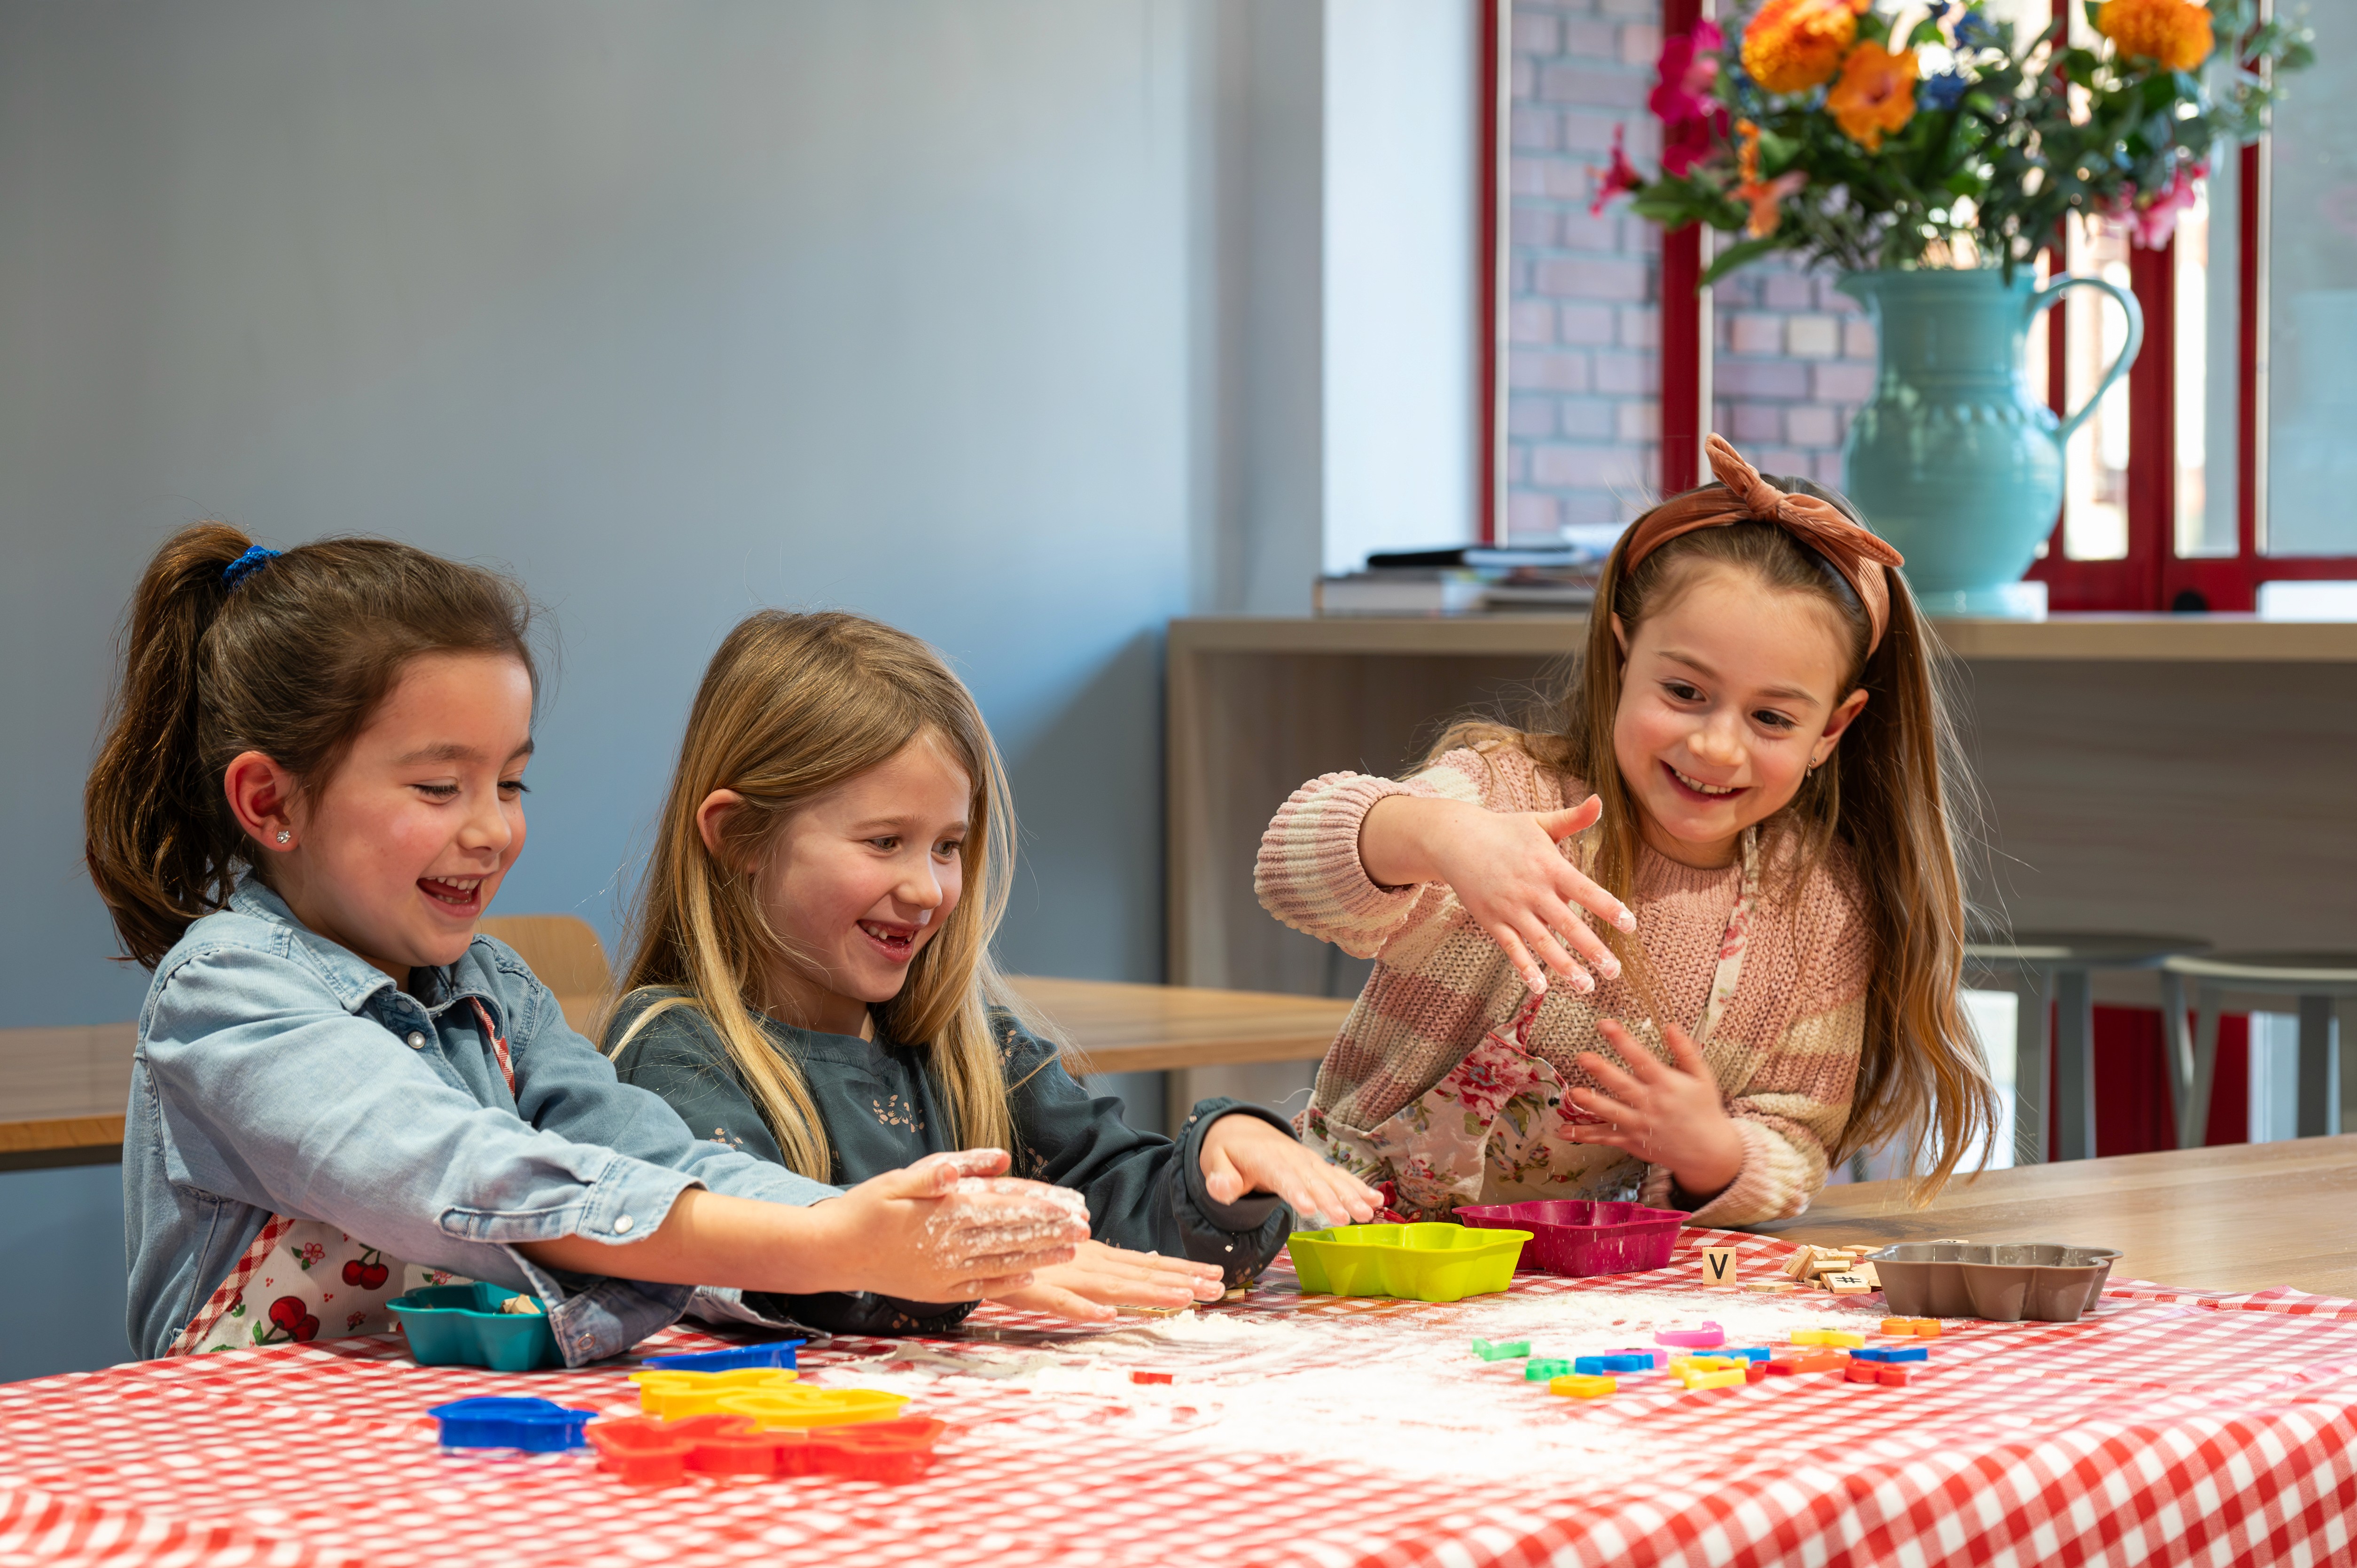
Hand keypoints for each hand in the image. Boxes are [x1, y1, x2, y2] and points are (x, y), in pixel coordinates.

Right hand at [811, 1149, 1088, 1300]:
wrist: (831, 1252)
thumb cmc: (866, 1207)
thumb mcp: (904, 1177)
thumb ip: (951, 1168)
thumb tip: (996, 1158)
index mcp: (944, 1213)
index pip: (1004, 1208)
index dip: (1041, 1208)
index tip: (1070, 1206)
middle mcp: (949, 1246)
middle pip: (1011, 1238)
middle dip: (1051, 1233)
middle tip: (1084, 1229)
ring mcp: (944, 1273)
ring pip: (1002, 1265)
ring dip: (1039, 1258)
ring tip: (1070, 1251)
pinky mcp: (937, 1292)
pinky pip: (980, 1288)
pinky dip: (1007, 1283)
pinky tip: (1030, 1276)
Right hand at [988, 1239, 1224, 1322]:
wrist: (964, 1236)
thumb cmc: (1014, 1241)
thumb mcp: (1059, 1249)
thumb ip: (1085, 1258)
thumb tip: (1110, 1272)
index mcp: (1093, 1255)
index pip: (1145, 1264)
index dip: (1180, 1270)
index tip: (1214, 1275)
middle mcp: (1084, 1263)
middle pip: (1139, 1275)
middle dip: (1181, 1281)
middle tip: (1219, 1288)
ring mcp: (1060, 1275)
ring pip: (1110, 1287)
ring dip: (1147, 1293)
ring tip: (1184, 1299)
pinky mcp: (1031, 1289)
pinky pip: (1059, 1303)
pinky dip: (1083, 1309)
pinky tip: (1107, 1317)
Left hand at [1199, 1113, 1381, 1228]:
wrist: (1243, 1132)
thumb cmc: (1228, 1152)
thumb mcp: (1214, 1161)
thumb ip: (1219, 1178)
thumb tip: (1222, 1190)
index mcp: (1264, 1158)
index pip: (1281, 1176)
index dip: (1296, 1191)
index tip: (1309, 1209)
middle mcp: (1290, 1157)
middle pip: (1312, 1180)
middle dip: (1331, 1199)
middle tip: (1348, 1218)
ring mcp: (1306, 1161)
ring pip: (1331, 1178)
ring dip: (1351, 1195)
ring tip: (1367, 1213)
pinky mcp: (1316, 1167)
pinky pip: (1339, 1176)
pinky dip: (1358, 1187)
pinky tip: (1376, 1201)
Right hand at [1358, 793, 1634, 995]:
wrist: (1455, 839)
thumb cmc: (1505, 831)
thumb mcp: (1539, 822)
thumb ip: (1573, 818)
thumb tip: (1599, 801)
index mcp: (1549, 866)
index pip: (1585, 890)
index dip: (1608, 908)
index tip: (1630, 925)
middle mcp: (1532, 889)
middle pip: (1567, 924)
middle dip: (1592, 949)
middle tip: (1614, 971)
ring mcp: (1510, 908)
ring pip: (1541, 942)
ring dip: (1564, 967)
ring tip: (1586, 986)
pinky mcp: (1492, 921)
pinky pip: (1511, 949)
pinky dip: (1525, 968)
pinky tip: (1541, 988)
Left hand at [1566, 1019, 1743, 1198]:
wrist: (1708, 1151)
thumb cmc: (1704, 1109)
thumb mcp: (1702, 1077)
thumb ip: (1686, 1051)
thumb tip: (1670, 1025)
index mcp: (1666, 1084)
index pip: (1642, 1059)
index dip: (1623, 1041)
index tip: (1606, 1024)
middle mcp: (1651, 1104)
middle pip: (1623, 1086)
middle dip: (1602, 1071)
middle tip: (1583, 1057)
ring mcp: (1639, 1124)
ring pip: (1611, 1113)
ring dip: (1591, 1104)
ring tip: (1572, 1094)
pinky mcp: (1632, 1141)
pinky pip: (1605, 1138)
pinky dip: (1584, 1135)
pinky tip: (1563, 1131)